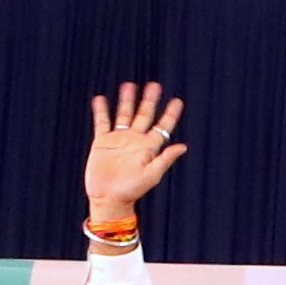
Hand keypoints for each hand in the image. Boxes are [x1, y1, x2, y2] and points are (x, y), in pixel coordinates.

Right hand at [85, 81, 186, 223]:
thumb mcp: (152, 175)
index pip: (162, 127)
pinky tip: (101, 98)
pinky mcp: (102, 142)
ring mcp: (119, 139)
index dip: (170, 114)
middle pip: (144, 115)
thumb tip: (183, 146)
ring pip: (124, 114)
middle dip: (149, 101)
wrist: (109, 199)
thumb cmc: (132, 190)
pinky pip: (102, 122)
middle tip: (154, 85)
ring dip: (127, 100)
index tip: (177, 101)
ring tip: (129, 85)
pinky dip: (101, 111)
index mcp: (149, 148)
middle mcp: (135, 140)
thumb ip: (165, 159)